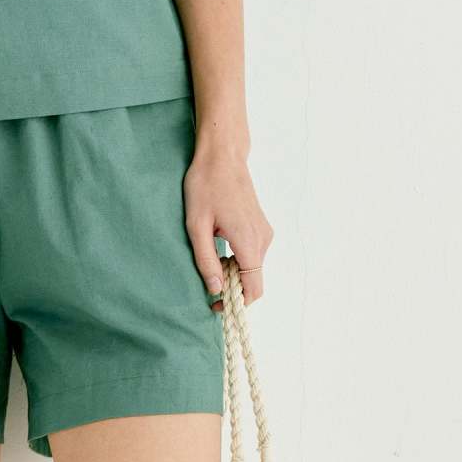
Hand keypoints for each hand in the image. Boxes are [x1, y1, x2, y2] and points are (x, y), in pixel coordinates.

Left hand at [184, 132, 272, 307]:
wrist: (223, 157)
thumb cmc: (206, 185)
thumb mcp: (196, 226)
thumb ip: (206, 260)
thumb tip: (215, 289)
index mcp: (248, 241)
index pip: (253, 289)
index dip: (236, 303)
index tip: (216, 305)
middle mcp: (262, 239)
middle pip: (254, 281)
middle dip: (233, 289)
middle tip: (207, 284)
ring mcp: (264, 232)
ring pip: (253, 268)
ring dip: (234, 274)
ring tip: (210, 260)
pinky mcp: (261, 226)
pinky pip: (253, 255)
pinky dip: (238, 261)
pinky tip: (218, 247)